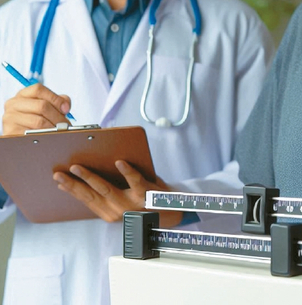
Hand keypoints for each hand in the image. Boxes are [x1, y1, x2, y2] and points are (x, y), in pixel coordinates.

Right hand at [2, 83, 71, 134]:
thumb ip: (58, 101)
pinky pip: (33, 134)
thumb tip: (65, 106)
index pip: (38, 90)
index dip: (55, 99)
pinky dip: (44, 136)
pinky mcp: (11, 132)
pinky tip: (48, 137)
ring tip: (60, 132)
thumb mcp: (46, 105)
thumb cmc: (36, 118)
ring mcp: (10, 118)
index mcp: (23, 94)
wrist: (22, 135)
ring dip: (53, 128)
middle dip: (58, 117)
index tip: (66, 109)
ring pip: (39, 122)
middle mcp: (14, 104)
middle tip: (66, 125)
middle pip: (42, 106)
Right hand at [53, 160, 181, 226]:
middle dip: (73, 184)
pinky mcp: (146, 194)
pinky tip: (120, 162)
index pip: (86, 200)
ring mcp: (131, 204)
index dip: (71, 190)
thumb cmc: (144, 201)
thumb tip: (88, 173)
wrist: (171, 209)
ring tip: (78, 166)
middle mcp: (117, 211)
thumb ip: (108, 192)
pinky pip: (135, 181)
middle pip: (91, 195)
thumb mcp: (122, 201)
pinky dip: (127, 171)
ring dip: (90, 177)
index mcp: (109, 213)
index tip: (57, 180)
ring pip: (106, 189)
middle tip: (60, 173)